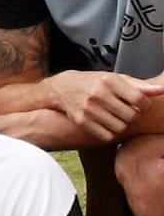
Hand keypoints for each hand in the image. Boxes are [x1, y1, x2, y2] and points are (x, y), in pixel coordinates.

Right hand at [48, 71, 163, 141]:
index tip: (141, 105)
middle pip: (131, 116)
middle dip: (133, 116)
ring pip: (120, 127)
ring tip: (116, 117)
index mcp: (109, 81)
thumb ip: (140, 86)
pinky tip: (106, 124)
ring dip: (122, 125)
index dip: (145, 105)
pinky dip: (110, 133)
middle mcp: (98, 94)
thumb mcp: (116, 79)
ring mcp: (88, 108)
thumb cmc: (94, 82)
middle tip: (127, 112)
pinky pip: (107, 136)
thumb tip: (163, 90)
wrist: (62, 88)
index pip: (139, 99)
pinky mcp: (82, 121)